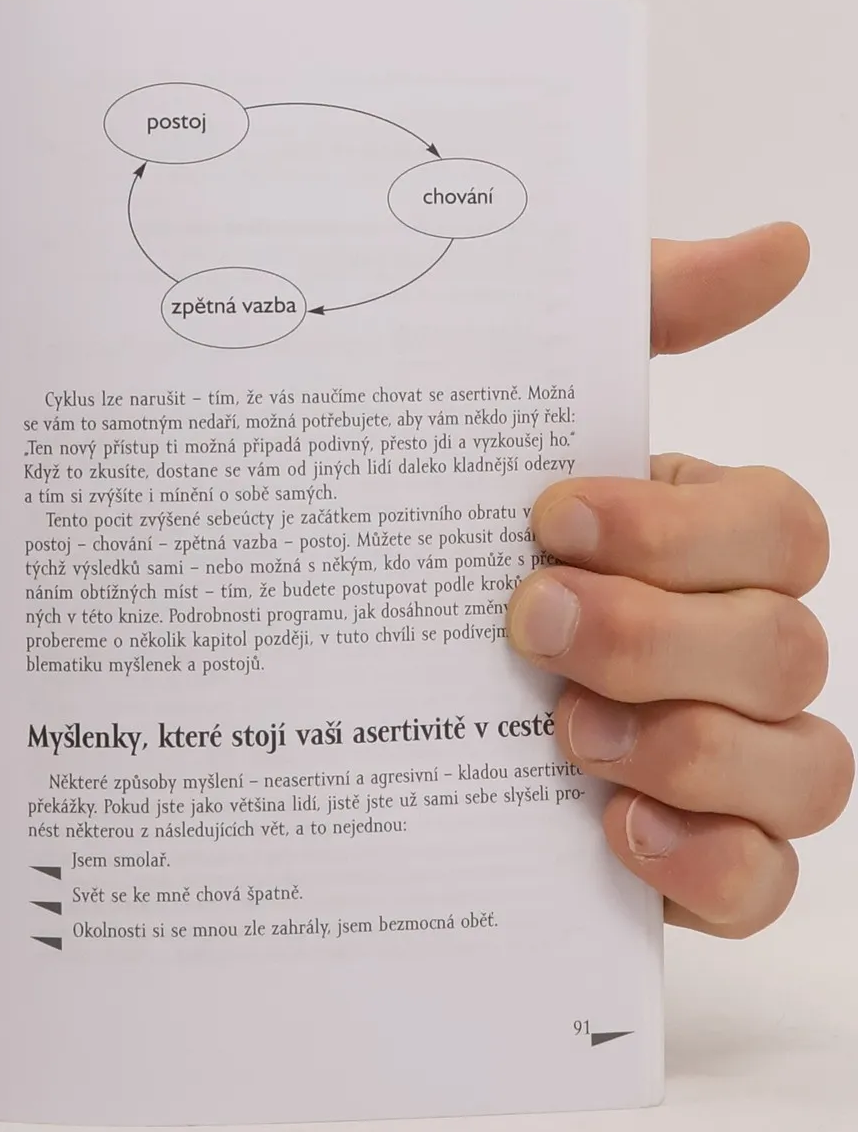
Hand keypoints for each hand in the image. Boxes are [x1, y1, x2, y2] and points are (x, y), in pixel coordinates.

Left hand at [507, 224, 850, 936]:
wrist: (321, 703)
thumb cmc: (440, 545)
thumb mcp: (504, 414)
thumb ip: (637, 315)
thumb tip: (783, 245)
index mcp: (700, 544)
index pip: (779, 526)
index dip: (681, 526)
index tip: (544, 516)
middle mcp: (732, 650)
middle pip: (788, 646)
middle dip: (657, 636)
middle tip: (525, 626)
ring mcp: (725, 765)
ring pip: (809, 769)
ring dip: (687, 749)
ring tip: (561, 735)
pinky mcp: (691, 868)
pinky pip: (766, 885)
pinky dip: (710, 865)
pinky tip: (610, 834)